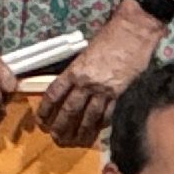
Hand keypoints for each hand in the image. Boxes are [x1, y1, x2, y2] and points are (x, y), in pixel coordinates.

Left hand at [36, 9, 157, 144]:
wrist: (133, 31)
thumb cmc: (109, 36)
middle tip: (55, 138)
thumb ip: (78, 69)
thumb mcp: (86, 51)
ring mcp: (103, 89)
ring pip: (88, 117)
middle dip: (60, 126)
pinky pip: (107, 113)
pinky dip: (100, 125)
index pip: (54, 94)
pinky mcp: (119, 93)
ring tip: (74, 142)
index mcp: (74, 70)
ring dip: (80, 132)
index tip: (41, 120)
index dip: (45, 109)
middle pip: (69, 110)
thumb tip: (71, 84)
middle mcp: (86, 82)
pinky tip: (96, 132)